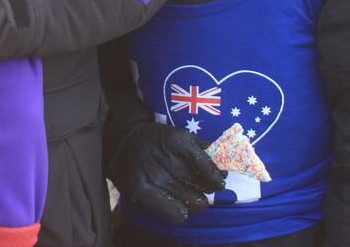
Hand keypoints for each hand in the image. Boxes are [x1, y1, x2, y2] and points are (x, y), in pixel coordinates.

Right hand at [109, 121, 226, 224]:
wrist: (123, 141)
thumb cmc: (159, 141)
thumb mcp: (180, 136)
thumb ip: (203, 150)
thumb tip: (226, 170)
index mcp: (178, 140)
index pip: (207, 166)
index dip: (216, 178)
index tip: (218, 183)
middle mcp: (165, 157)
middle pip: (202, 187)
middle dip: (204, 189)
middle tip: (196, 185)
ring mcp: (153, 175)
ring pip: (193, 202)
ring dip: (193, 200)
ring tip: (185, 194)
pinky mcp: (141, 190)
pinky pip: (175, 214)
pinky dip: (180, 213)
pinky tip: (175, 205)